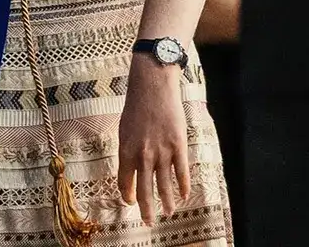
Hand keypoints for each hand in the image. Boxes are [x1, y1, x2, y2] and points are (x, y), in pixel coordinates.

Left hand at [116, 54, 192, 223]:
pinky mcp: (178, 146)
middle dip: (146, 209)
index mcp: (126, 151)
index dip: (128, 195)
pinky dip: (183, 186)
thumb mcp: (124, 130)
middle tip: (148, 222)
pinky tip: (184, 195)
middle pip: (145, 190)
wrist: (153, 87)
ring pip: (165, 185)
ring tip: (169, 212)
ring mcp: (162, 152)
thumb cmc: (136, 106)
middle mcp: (143, 156)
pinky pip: (181, 172)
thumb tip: (131, 169)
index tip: (131, 202)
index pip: (125, 182)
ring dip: (167, 202)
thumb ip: (128, 151)